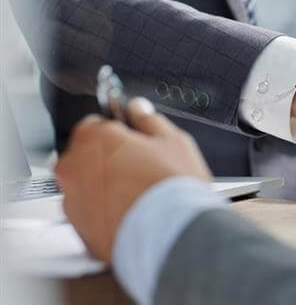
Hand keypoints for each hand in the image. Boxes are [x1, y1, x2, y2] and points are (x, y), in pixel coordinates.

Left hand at [54, 98, 211, 262]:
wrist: (172, 234)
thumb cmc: (172, 186)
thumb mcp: (173, 141)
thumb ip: (149, 120)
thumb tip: (139, 109)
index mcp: (94, 139)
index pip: (96, 124)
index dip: (119, 131)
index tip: (133, 138)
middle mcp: (74, 169)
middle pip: (88, 157)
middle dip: (110, 160)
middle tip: (142, 168)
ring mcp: (74, 203)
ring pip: (89, 188)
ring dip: (107, 188)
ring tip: (140, 196)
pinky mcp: (80, 232)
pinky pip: (92, 216)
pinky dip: (108, 214)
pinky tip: (134, 214)